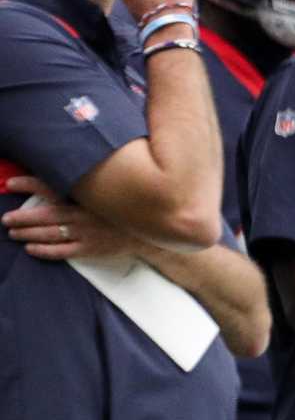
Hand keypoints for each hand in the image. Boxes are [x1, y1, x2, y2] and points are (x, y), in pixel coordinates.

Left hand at [3, 176, 141, 260]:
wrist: (155, 228)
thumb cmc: (129, 207)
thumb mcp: (112, 188)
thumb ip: (91, 180)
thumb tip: (68, 168)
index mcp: (88, 195)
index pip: (54, 187)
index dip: (30, 185)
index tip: (11, 184)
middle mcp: (85, 213)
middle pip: (46, 214)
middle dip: (22, 216)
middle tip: (6, 218)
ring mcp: (87, 232)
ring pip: (49, 233)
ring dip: (27, 232)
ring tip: (12, 231)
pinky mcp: (91, 248)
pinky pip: (61, 251)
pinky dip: (43, 250)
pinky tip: (30, 248)